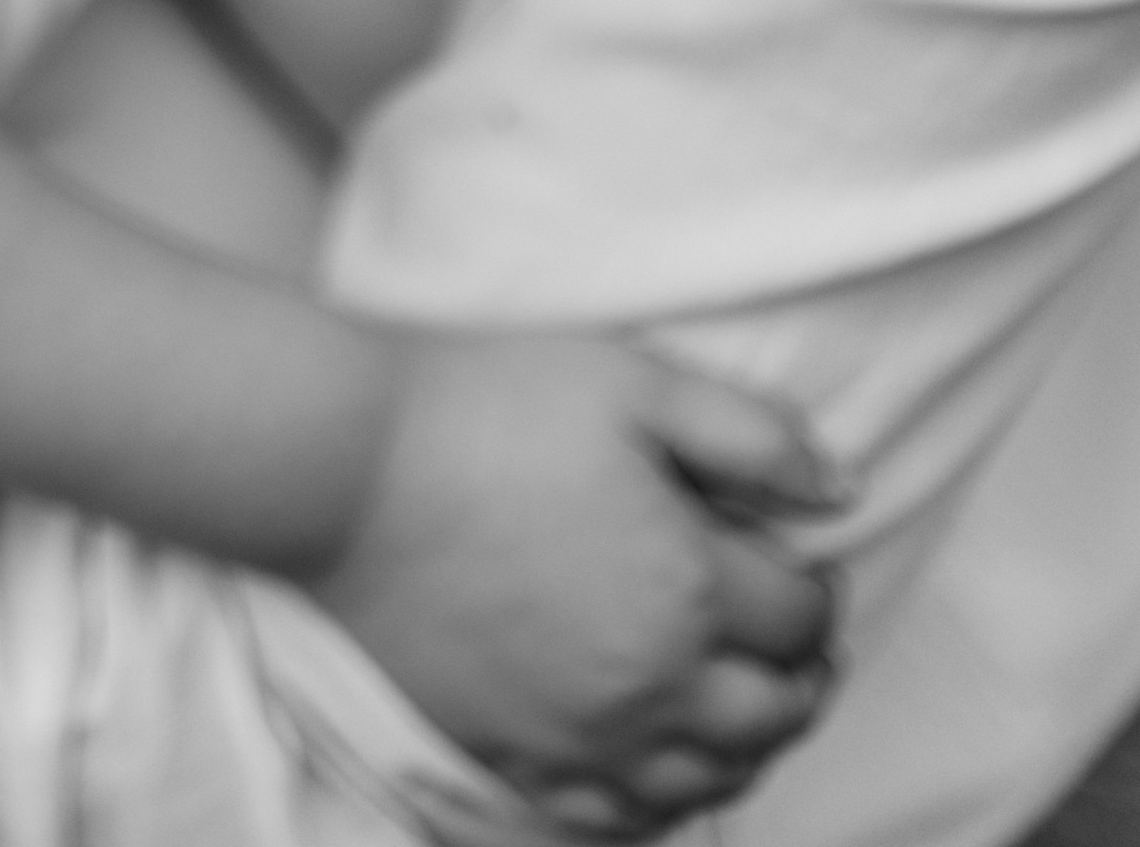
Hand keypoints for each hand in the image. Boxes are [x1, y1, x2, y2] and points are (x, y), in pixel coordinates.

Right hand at [314, 332, 840, 833]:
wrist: (343, 469)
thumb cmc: (485, 406)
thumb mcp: (630, 381)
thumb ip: (752, 435)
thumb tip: (841, 492)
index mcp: (692, 586)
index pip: (804, 616)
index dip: (813, 584)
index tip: (793, 557)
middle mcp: (653, 684)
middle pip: (774, 716)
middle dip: (799, 675)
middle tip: (784, 636)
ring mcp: (581, 738)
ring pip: (709, 782)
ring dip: (744, 745)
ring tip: (737, 698)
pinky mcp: (514, 762)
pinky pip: (618, 821)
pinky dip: (660, 803)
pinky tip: (659, 766)